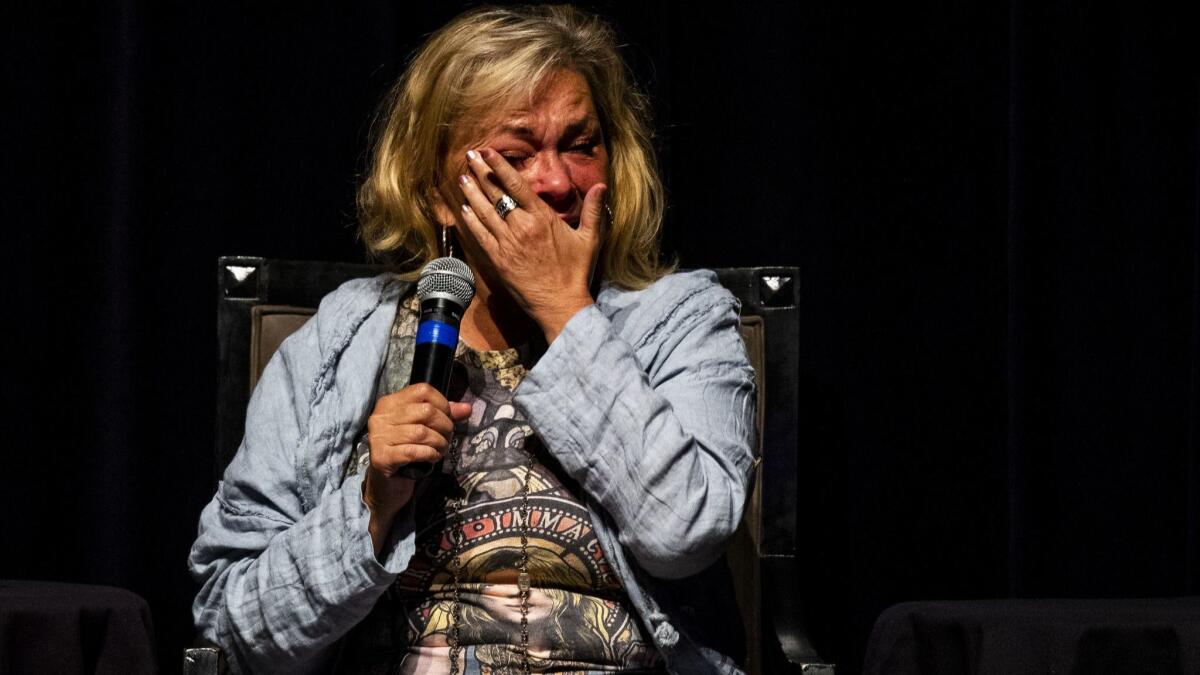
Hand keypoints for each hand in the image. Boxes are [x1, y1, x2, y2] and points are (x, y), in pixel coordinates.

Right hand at [362, 383, 471, 555]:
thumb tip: (467, 408)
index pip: (422, 390)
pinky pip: (414, 451)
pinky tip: (432, 458)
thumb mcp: (424, 429)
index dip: (443, 404)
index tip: (448, 419)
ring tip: (441, 449)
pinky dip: (430, 454)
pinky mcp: (381, 457)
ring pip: (422, 432)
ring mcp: (378, 437)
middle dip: (445, 426)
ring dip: (439, 443)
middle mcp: (380, 417)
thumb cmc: (406, 453)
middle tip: (447, 439)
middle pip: (426, 411)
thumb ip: (444, 416)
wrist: (386, 486)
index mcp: (389, 404)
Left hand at [454, 147, 604, 341]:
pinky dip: (471, 221)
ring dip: (472, 192)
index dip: (500, 165)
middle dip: (481, 172)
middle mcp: (521, 226)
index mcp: (542, 217)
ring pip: (484, 212)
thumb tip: (602, 186)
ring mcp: (507, 243)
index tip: (488, 151)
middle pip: (496, 193)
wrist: (561, 304)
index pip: (516, 184)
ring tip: (462, 176)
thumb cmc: (576, 272)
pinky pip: (480, 235)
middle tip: (470, 155)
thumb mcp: (590, 239)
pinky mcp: (498, 260)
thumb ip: (593, 210)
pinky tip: (463, 209)